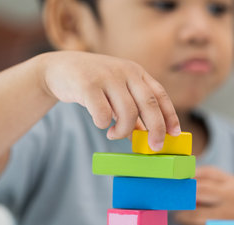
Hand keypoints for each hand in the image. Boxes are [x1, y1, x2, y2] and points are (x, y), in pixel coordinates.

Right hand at [42, 51, 180, 150]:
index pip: (160, 95)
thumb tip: (146, 134)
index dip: (170, 115)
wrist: (58, 68)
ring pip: (128, 112)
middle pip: (149, 104)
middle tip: (154, 147)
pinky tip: (100, 123)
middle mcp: (125, 72)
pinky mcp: (88, 85)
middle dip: (156, 129)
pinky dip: (104, 124)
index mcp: (136, 72)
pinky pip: (104, 114)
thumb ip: (131, 109)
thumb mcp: (116, 91)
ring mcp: (107, 76)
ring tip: (115, 134)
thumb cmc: (92, 84)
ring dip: (124, 131)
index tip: (174, 134)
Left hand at [174, 166, 233, 224]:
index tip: (172, 185)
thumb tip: (185, 174)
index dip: (183, 187)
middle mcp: (229, 210)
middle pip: (194, 207)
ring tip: (179, 212)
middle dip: (179, 204)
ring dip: (182, 216)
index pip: (200, 188)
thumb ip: (208, 173)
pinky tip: (189, 221)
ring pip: (194, 222)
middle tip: (172, 200)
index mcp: (231, 192)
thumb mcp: (230, 179)